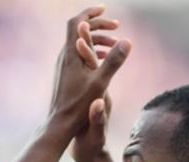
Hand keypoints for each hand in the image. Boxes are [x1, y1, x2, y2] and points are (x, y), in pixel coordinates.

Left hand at [48, 6, 130, 135]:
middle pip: (79, 30)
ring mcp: (64, 65)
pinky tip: (103, 59)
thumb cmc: (79, 105)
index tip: (105, 9)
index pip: (77, 22)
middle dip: (99, 25)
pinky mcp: (65, 74)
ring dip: (98, 39)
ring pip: (80, 43)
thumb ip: (114, 61)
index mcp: (71, 54)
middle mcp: (64, 56)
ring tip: (115, 44)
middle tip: (117, 26)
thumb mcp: (101, 82)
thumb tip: (127, 41)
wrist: (60, 123)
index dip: (91, 13)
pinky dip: (92, 50)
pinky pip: (79, 54)